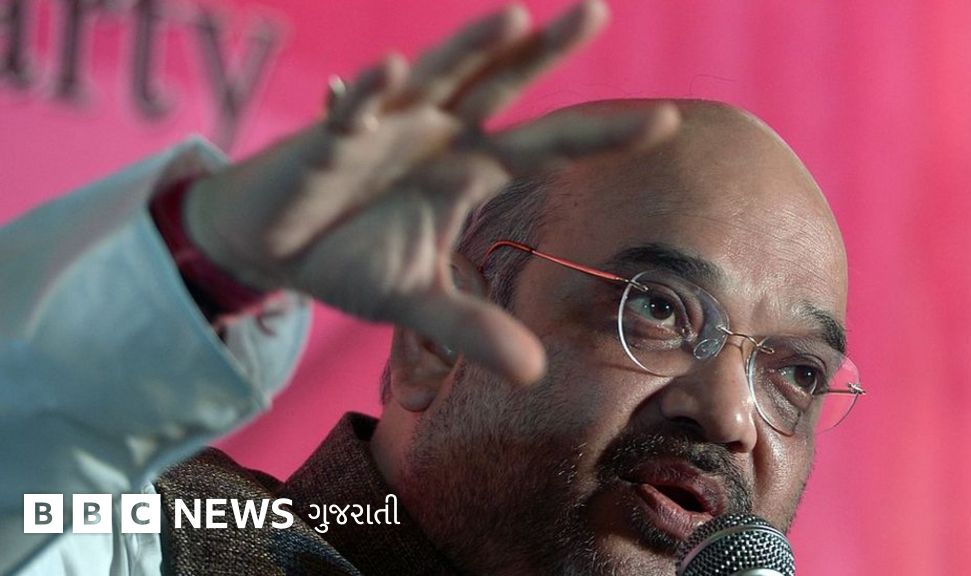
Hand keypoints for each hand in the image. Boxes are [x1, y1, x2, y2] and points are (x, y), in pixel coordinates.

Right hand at [184, 0, 679, 384]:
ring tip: (515, 20)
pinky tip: (385, 73)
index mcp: (466, 168)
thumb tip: (534, 376)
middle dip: (544, 53)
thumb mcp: (418, 302)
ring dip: (470, 49)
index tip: (665, 121)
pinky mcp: (328, 141)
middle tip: (596, 13)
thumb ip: (472, 328)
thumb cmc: (348, 259)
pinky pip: (350, 115)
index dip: (599, 136)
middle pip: (499, 85)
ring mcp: (385, 130)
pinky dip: (366, 97)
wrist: (272, 249)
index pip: (545, 146)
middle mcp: (436, 136)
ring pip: (435, 78)